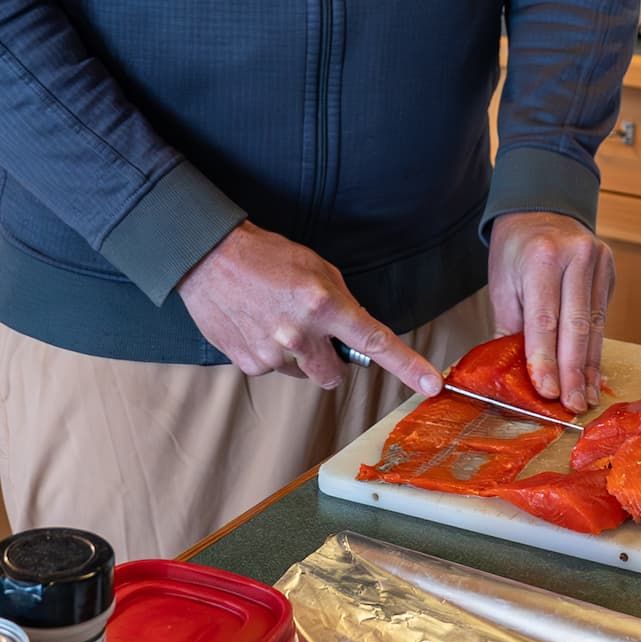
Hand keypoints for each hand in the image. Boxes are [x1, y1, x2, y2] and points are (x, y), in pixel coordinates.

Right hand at [177, 222, 442, 395]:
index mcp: (324, 304)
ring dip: (297, 354)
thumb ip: (341, 303)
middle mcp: (299, 334)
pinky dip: (269, 353)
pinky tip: (256, 324)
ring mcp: (271, 353)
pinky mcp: (247, 364)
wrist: (208, 257)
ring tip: (275, 319)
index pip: (375, 342)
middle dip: (331, 362)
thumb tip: (354, 336)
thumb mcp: (316, 267)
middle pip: (334, 375)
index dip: (407, 366)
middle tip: (316, 335)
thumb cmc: (265, 256)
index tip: (431, 384)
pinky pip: (272, 369)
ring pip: (302, 372)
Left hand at [488, 211, 616, 411]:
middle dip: (573, 371)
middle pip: (576, 325)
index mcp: (541, 258)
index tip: (546, 391)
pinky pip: (603, 319)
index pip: (544, 318)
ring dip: (588, 368)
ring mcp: (599, 262)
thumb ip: (512, 327)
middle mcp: (575, 257)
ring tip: (583, 398)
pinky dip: (595, 351)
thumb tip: (516, 375)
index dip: (546, 358)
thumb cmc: (515, 252)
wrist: (541, 210)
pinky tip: (591, 376)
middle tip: (572, 406)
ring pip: (595, 326)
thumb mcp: (502, 284)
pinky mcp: (611, 272)